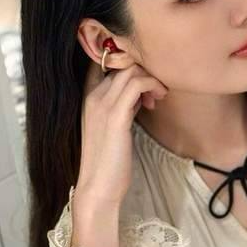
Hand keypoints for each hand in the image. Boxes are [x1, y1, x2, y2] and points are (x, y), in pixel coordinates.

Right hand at [75, 59, 168, 206]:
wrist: (98, 186)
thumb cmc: (109, 159)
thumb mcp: (114, 124)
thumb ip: (122, 104)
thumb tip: (140, 91)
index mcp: (87, 96)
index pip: (101, 59)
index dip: (124, 59)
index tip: (142, 76)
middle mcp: (92, 96)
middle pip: (122, 61)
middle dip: (145, 71)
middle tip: (156, 92)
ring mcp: (102, 104)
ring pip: (131, 69)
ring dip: (152, 78)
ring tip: (159, 97)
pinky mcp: (115, 116)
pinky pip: (137, 83)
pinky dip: (153, 86)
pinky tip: (157, 101)